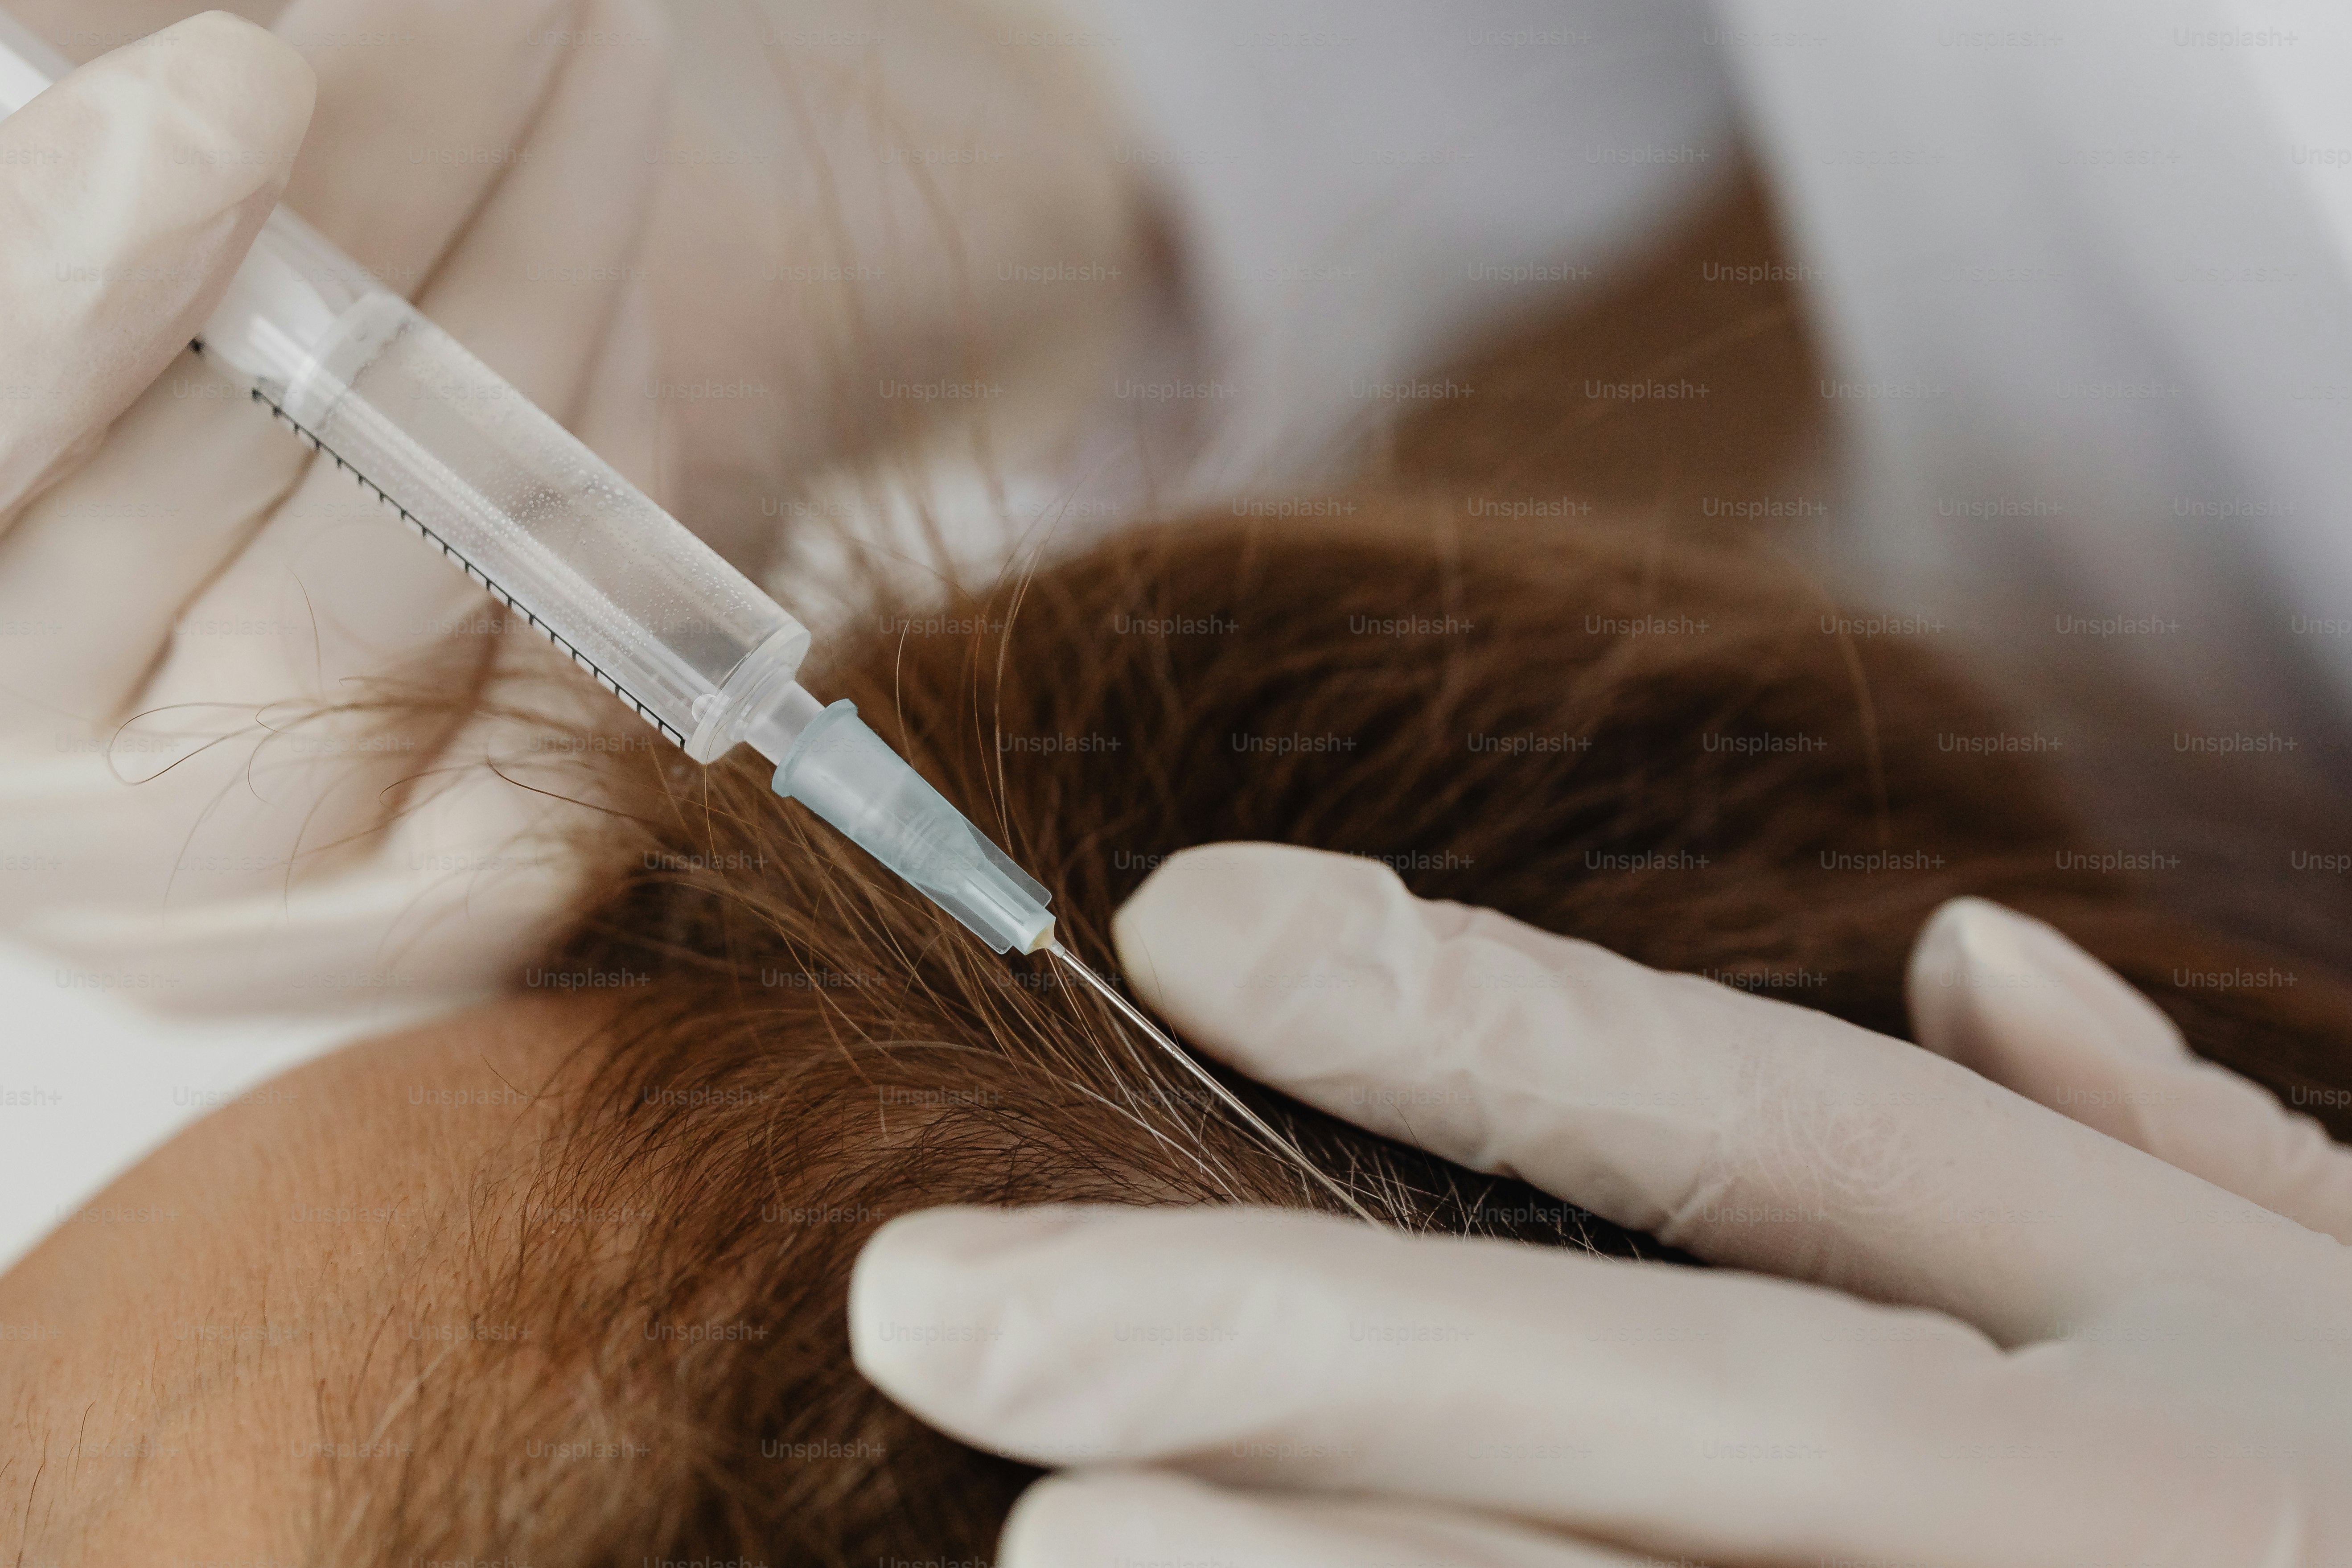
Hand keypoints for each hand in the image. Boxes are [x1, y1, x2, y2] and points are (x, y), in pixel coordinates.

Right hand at [0, 0, 1155, 1010]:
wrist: (297, 567)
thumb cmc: (182, 350)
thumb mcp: (135, 254)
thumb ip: (126, 208)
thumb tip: (225, 103)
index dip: (84, 269)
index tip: (239, 82)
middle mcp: (14, 767)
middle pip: (241, 451)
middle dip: (411, 175)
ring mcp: (209, 879)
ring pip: (421, 564)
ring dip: (551, 289)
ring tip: (601, 79)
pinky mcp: (415, 919)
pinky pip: (564, 696)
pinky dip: (616, 494)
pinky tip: (625, 350)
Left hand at [850, 844, 2351, 1566]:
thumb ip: (2176, 1159)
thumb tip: (1978, 949)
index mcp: (2168, 1334)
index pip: (1745, 1113)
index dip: (1453, 1001)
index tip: (1188, 922)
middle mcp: (2078, 1505)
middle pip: (1618, 1371)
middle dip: (1263, 1316)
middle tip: (935, 1290)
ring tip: (1040, 1540)